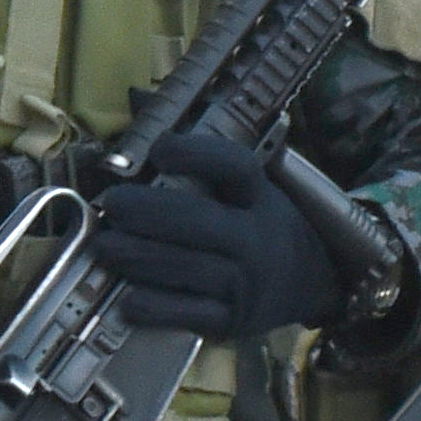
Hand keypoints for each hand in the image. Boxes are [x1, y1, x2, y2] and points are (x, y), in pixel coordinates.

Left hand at [86, 133, 341, 343]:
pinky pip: (185, 314)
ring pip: (182, 267)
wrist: (317, 283)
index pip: (233, 166)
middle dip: (144, 211)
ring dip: (135, 255)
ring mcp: (246, 283)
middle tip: (111, 203)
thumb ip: (200, 155)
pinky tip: (125, 296)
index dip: (195, 154)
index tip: (160, 149)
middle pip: (195, 220)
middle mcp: (257, 238)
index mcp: (261, 197)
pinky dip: (152, 306)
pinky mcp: (233, 321)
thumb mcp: (251, 187)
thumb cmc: (265, 224)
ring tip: (104, 245)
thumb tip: (138, 99)